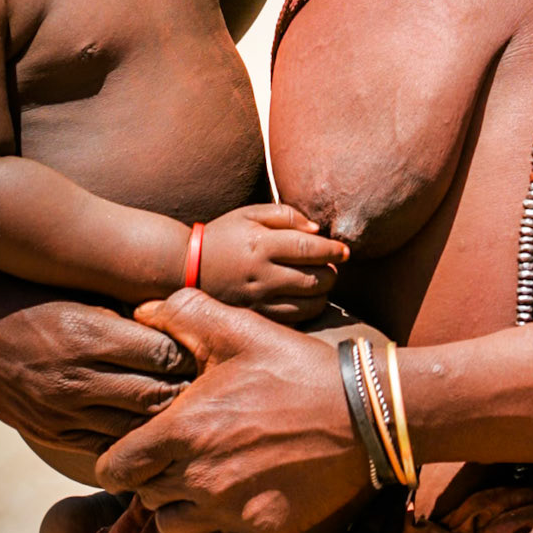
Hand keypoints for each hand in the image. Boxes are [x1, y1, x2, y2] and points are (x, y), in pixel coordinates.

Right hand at [0, 259, 189, 456]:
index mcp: (89, 334)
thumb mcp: (78, 293)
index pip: (164, 354)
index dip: (189, 354)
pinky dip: (127, 438)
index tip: (204, 350)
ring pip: (133, 429)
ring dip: (160, 420)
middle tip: (206, 385)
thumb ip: (124, 316)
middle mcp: (77, 377)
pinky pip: (103, 446)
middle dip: (185, 391)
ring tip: (182, 410)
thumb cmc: (29, 297)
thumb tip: (178, 325)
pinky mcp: (49, 432)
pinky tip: (144, 428)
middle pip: (156, 396)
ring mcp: (61, 411)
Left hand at [96, 290, 368, 532]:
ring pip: (171, 529)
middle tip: (172, 461)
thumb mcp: (239, 329)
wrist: (363, 412)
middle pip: (143, 496)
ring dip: (175, 513)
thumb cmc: (296, 367)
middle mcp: (198, 476)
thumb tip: (142, 309)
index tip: (136, 448)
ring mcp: (229, 512)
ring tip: (195, 492)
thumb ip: (184, 313)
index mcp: (184, 429)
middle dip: (151, 479)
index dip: (119, 458)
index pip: (116, 466)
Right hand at [201, 203, 348, 324]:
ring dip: (322, 293)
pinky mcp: (255, 315)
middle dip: (332, 273)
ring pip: (308, 304)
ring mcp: (259, 299)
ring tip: (319, 282)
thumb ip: (285, 215)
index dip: (333, 250)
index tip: (345, 251)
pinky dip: (307, 309)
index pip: (310, 249)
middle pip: (314, 279)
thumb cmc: (224, 235)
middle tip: (331, 266)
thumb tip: (317, 231)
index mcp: (262, 244)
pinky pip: (293, 318)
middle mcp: (262, 274)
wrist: (187, 266)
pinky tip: (305, 298)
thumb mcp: (250, 214)